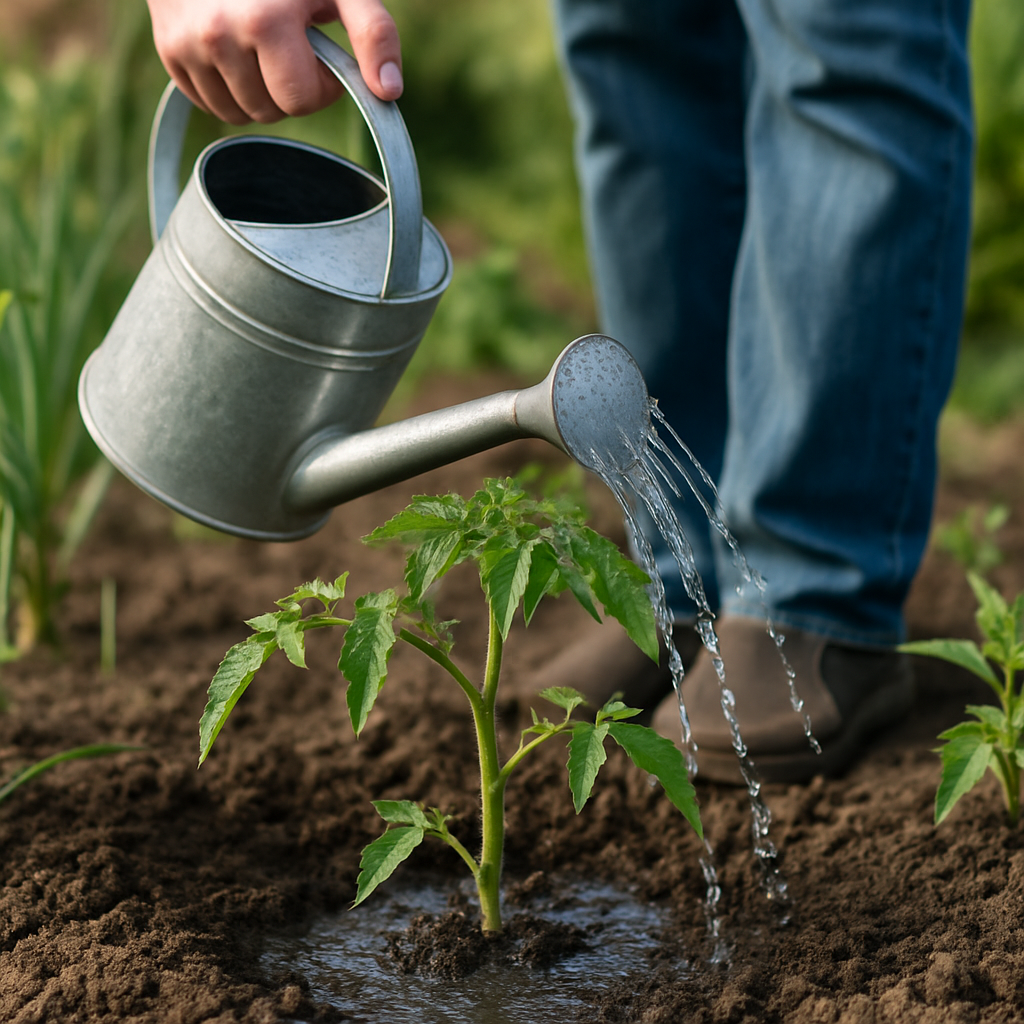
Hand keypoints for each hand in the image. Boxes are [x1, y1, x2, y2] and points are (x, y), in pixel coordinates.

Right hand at [146, 0, 402, 123]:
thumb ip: (374, 35)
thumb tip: (388, 92)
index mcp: (264, 22)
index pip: (300, 102)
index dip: (319, 85)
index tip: (319, 51)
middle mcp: (218, 35)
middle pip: (270, 111)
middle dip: (289, 88)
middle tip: (290, 43)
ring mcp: (187, 44)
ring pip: (239, 114)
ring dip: (260, 92)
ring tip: (264, 44)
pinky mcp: (168, 50)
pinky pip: (210, 103)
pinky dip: (229, 87)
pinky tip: (237, 50)